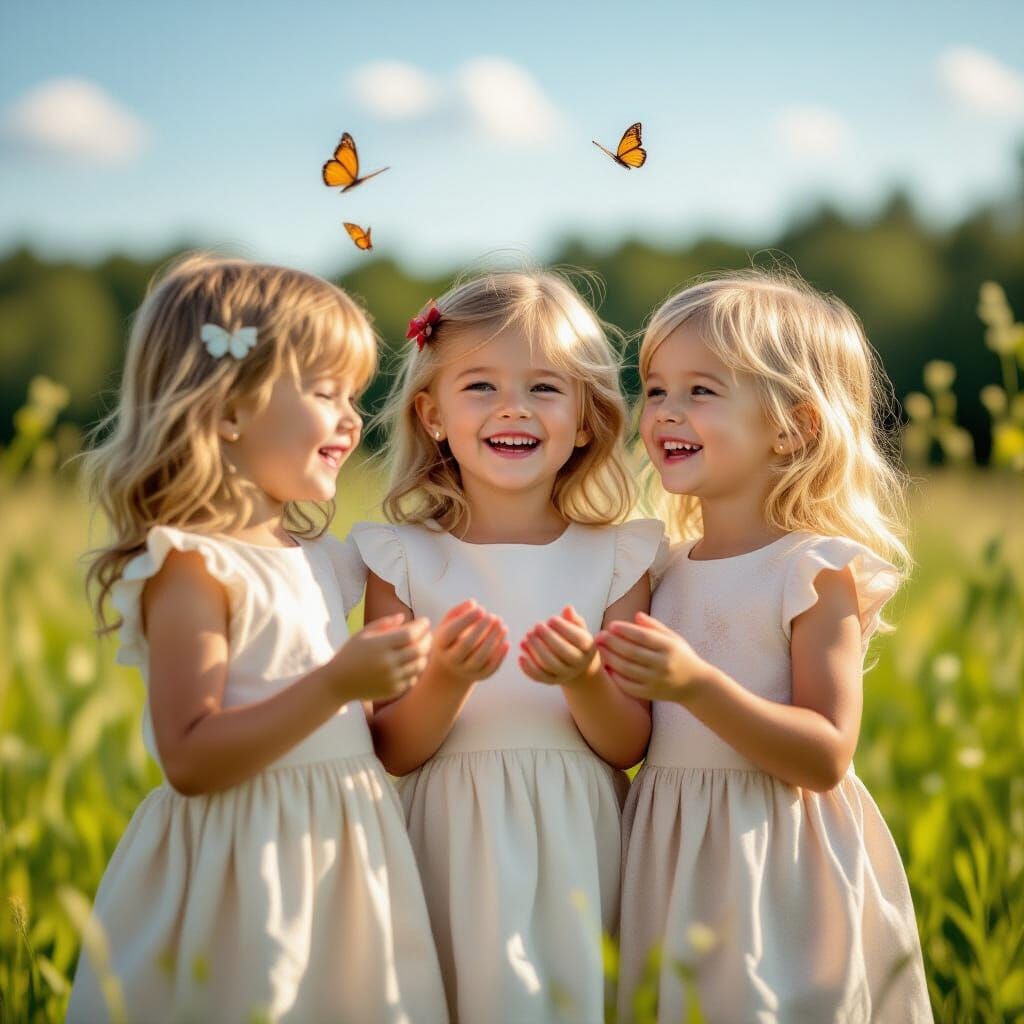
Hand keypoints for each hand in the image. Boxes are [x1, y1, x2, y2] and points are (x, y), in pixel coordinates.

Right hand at [328, 614, 431, 702]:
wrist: (337, 683)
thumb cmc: (349, 654)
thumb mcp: (362, 634)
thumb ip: (384, 623)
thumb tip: (403, 617)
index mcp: (380, 645)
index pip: (410, 634)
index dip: (421, 626)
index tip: (425, 621)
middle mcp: (388, 662)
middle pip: (419, 649)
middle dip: (427, 639)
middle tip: (427, 634)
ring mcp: (391, 678)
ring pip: (419, 665)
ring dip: (423, 654)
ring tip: (421, 647)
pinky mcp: (393, 690)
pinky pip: (412, 678)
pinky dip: (415, 669)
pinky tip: (412, 663)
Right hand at [428, 600, 507, 689]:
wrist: (452, 666)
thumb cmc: (452, 637)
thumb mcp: (449, 623)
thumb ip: (459, 611)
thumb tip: (473, 604)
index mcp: (441, 644)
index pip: (452, 631)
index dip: (467, 619)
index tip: (481, 609)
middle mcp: (451, 659)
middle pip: (466, 644)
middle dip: (481, 629)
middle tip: (493, 616)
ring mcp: (465, 670)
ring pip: (480, 657)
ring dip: (493, 640)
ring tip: (503, 626)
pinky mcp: (479, 676)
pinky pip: (491, 668)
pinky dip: (500, 655)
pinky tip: (506, 642)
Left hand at [519, 606, 599, 689]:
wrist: (577, 667)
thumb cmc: (576, 641)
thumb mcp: (579, 629)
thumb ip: (574, 619)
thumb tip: (568, 608)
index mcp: (588, 648)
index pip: (577, 638)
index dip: (563, 628)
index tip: (550, 619)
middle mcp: (578, 663)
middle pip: (563, 652)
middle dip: (548, 638)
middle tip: (536, 626)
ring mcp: (565, 674)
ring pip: (550, 665)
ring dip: (536, 650)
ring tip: (527, 636)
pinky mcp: (553, 681)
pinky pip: (540, 677)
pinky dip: (529, 668)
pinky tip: (520, 656)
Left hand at [596, 611, 711, 703]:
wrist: (696, 685)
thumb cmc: (681, 656)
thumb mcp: (673, 638)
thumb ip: (655, 626)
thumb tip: (636, 615)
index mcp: (669, 647)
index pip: (643, 636)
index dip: (625, 630)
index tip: (611, 625)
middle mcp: (663, 664)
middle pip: (632, 652)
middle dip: (613, 643)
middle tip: (599, 636)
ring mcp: (657, 680)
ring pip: (627, 669)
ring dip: (610, 658)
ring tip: (600, 650)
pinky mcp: (651, 693)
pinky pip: (629, 685)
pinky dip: (616, 677)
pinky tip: (608, 668)